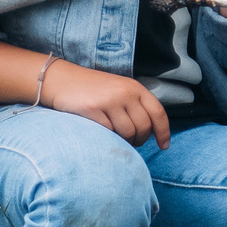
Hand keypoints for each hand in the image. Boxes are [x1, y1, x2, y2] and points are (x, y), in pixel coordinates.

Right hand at [41, 60, 172, 147]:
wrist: (63, 80)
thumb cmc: (93, 90)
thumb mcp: (119, 90)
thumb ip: (135, 105)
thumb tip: (151, 132)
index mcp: (134, 87)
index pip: (158, 112)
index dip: (163, 132)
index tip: (163, 146)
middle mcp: (124, 92)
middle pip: (144, 127)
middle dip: (140, 140)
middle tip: (131, 142)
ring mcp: (108, 100)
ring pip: (128, 133)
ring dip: (124, 141)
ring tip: (116, 137)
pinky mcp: (92, 109)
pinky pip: (108, 132)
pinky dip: (107, 137)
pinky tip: (101, 132)